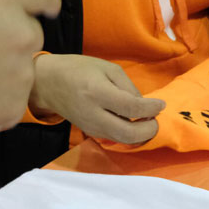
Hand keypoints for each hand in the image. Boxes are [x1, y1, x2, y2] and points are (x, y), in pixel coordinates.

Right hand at [28, 54, 163, 144]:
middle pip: (128, 133)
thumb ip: (128, 87)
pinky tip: (134, 123)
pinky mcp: (90, 132)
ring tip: (147, 120)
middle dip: (148, 130)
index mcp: (97, 92)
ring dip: (141, 134)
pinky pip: (116, 138)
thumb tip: (145, 107)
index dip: (151, 109)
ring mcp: (90, 127)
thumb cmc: (79, 69)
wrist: (47, 83)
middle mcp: (93, 114)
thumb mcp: (107, 68)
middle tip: (156, 120)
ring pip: (123, 140)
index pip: (131, 108)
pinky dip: (130, 134)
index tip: (161, 105)